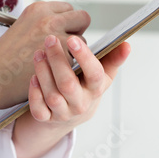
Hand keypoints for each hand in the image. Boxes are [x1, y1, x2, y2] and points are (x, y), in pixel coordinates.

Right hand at [0, 1, 90, 109]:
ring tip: (53, 65)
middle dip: (77, 34)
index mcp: (38, 9)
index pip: (69, 9)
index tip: (60, 37)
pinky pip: (78, 61)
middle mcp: (48, 17)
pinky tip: (52, 75)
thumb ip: (43, 27)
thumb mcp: (22, 30)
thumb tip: (66, 30)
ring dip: (73, 54)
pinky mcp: (60, 55)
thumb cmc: (1, 60)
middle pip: (82, 19)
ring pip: (83, 42)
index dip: (67, 24)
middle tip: (63, 51)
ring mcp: (55, 35)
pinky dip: (69, 69)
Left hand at [13, 34, 130, 157]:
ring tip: (38, 52)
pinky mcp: (47, 118)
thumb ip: (113, 58)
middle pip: (68, 84)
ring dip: (43, 72)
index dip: (84, 57)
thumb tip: (126, 44)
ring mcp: (63, 113)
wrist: (72, 115)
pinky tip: (32, 77)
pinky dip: (35, 94)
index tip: (73, 39)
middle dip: (57, 60)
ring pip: (52, 95)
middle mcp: (80, 104)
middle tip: (49, 39)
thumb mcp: (102, 74)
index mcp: (95, 89)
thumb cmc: (86, 87)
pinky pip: (39, 110)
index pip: (94, 74)